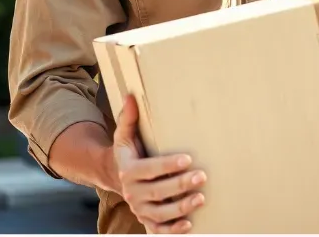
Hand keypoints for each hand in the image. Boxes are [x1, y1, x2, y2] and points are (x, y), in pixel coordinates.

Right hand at [112, 95, 206, 233]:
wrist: (116, 176)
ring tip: (201, 197)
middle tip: (201, 176)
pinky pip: (159, 230)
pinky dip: (173, 230)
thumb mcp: (125, 135)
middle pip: (158, 192)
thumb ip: (129, 118)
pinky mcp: (147, 221)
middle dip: (180, 185)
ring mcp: (139, 209)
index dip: (167, 165)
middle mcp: (132, 193)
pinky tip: (189, 224)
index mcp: (129, 171)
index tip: (187, 159)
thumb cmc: (129, 152)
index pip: (149, 169)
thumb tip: (131, 95)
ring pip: (161, 212)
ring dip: (181, 207)